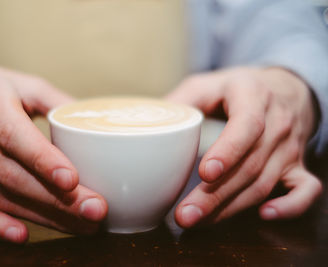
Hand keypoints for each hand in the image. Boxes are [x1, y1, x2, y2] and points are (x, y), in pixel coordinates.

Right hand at [0, 61, 107, 242]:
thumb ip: (55, 99)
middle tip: (95, 210)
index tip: (72, 180)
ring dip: (44, 216)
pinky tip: (23, 235)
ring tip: (82, 225)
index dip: (44, 161)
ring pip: (3, 198)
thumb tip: (91, 120)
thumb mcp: (19, 82)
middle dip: (59, 199)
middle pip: (16, 176)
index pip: (15, 138)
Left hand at [166, 67, 322, 227]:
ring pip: (265, 183)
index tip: (205, 173)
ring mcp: (290, 147)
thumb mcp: (207, 83)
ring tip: (198, 220)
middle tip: (185, 214)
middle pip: (250, 165)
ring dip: (231, 208)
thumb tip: (149, 126)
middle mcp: (276, 123)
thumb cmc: (237, 89)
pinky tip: (263, 215)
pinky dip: (290, 207)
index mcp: (252, 96)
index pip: (247, 126)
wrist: (282, 88)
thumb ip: (181, 101)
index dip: (228, 151)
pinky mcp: (298, 164)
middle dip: (216, 195)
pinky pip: (306, 190)